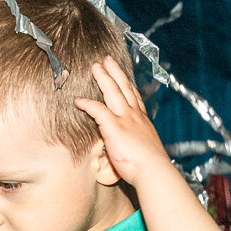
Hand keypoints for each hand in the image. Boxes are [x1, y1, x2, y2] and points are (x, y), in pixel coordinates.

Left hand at [74, 58, 169, 187]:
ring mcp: (126, 119)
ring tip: (94, 66)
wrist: (153, 171)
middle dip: (115, 72)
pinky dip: (87, 103)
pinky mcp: (114, 126)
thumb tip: (128, 154)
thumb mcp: (144, 152)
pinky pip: (97, 109)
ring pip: (112, 91)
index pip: (134, 98)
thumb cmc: (150, 168)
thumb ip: (134, 147)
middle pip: (124, 87)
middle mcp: (136, 116)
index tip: (123, 75)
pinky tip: (77, 100)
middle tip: (107, 60)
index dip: (127, 85)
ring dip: (103, 77)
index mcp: (143, 121)